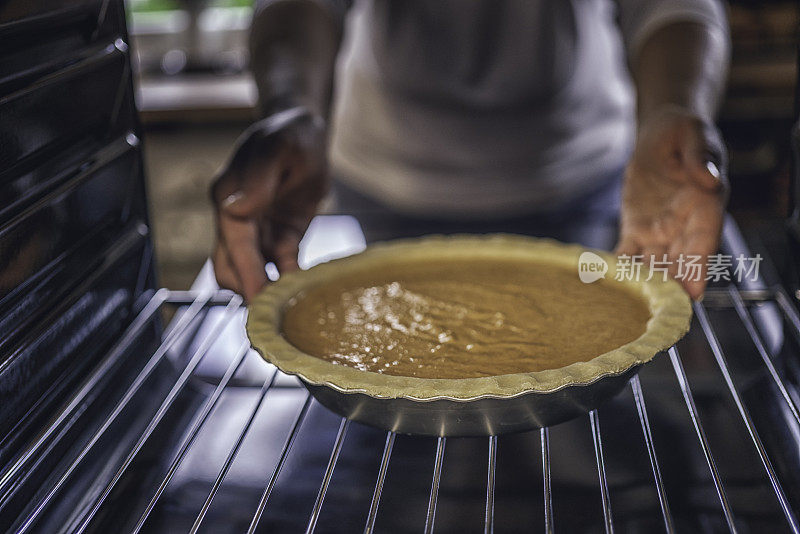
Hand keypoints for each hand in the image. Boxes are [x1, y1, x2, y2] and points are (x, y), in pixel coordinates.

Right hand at [211, 108, 326, 300]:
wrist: (305, 134)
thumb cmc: (290, 135)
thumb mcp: (279, 147)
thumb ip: (259, 177)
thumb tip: (237, 208)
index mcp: (230, 198)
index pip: (233, 243)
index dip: (246, 273)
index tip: (258, 299)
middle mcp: (238, 218)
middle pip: (231, 267)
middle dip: (248, 291)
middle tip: (272, 318)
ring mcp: (258, 231)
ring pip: (251, 273)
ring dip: (265, 292)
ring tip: (288, 314)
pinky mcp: (280, 238)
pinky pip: (281, 267)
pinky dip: (289, 281)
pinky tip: (303, 296)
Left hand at [616, 106, 727, 299]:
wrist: (661, 134)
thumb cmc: (684, 131)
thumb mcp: (695, 134)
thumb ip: (701, 157)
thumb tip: (708, 178)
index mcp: (704, 206)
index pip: (703, 242)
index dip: (698, 268)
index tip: (693, 293)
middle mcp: (684, 226)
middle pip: (678, 263)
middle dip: (669, 289)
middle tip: (657, 314)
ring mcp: (660, 231)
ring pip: (653, 265)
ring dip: (643, 286)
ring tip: (629, 308)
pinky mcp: (637, 229)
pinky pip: (628, 254)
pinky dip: (619, 270)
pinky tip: (606, 286)